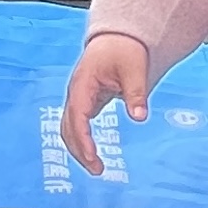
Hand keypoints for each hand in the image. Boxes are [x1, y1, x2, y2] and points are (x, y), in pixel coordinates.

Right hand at [60, 33, 149, 175]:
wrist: (118, 37)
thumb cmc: (124, 49)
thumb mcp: (134, 69)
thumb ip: (136, 94)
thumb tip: (139, 117)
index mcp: (83, 84)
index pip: (77, 117)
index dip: (83, 139)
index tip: (93, 158)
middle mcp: (75, 93)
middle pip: (68, 127)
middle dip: (79, 151)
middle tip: (98, 170)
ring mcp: (78, 98)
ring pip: (69, 128)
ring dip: (78, 148)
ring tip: (96, 167)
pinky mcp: (85, 101)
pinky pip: (77, 124)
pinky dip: (81, 140)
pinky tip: (92, 153)